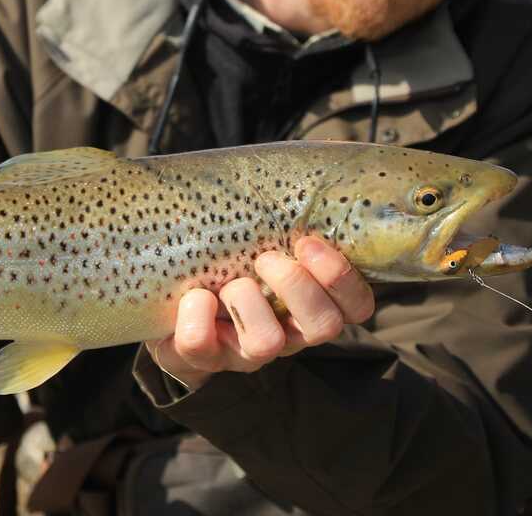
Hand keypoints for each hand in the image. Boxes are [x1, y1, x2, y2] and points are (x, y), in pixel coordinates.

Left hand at [145, 236, 374, 390]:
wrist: (175, 306)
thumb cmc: (230, 258)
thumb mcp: (260, 238)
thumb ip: (282, 218)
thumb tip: (297, 172)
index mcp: (311, 303)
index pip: (357, 305)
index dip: (343, 278)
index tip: (307, 242)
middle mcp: (289, 334)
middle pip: (324, 326)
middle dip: (296, 285)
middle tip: (266, 258)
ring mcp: (248, 352)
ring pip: (266, 342)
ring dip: (246, 302)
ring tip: (229, 282)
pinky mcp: (204, 360)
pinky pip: (202, 345)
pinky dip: (196, 316)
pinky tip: (195, 296)